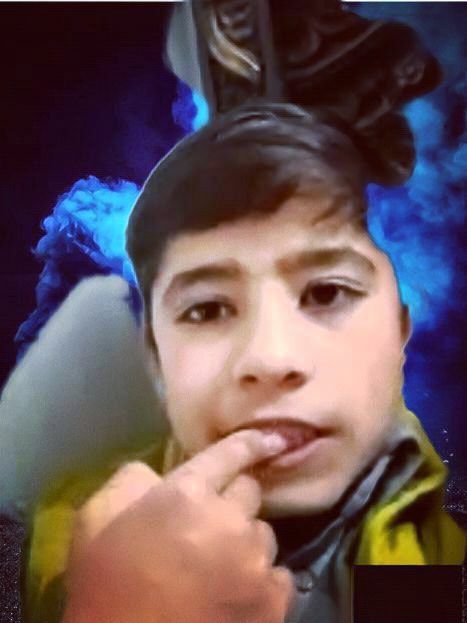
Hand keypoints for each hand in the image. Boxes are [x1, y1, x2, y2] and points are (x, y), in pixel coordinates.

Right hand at [62, 430, 296, 622]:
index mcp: (187, 492)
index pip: (231, 453)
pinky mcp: (271, 602)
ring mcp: (254, 562)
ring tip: (219, 564)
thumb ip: (133, 480)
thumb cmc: (103, 584)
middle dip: (232, 500)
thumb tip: (159, 474)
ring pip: (264, 534)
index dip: (252, 443)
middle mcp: (230, 519)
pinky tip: (236, 592)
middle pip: (250, 492)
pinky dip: (260, 580)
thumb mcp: (95, 516)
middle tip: (208, 523)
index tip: (273, 438)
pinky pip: (278, 575)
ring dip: (245, 541)